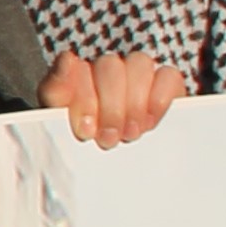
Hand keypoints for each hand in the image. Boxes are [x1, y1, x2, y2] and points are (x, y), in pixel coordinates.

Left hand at [37, 52, 184, 147]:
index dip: (84, 100)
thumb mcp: (58, 123)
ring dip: (134, 102)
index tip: (85, 130)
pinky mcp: (167, 85)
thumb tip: (67, 58)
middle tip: (108, 138)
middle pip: (110, 66)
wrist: (104, 168)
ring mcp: (139, 74)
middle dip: (110, 107)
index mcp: (76, 76)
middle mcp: (107, 69)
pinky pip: (170, 76)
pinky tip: (149, 122)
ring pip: (139, 63)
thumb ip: (56, 90)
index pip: (78, 70)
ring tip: (130, 133)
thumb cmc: (82, 143)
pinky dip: (160, 98)